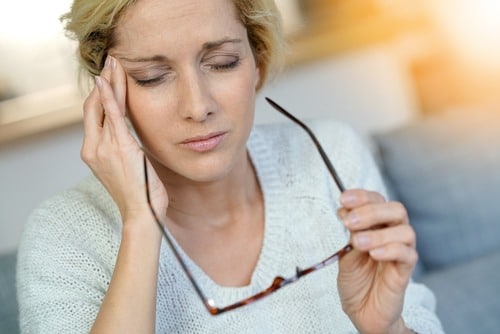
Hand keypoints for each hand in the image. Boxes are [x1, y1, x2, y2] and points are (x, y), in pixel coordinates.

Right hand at [81, 55, 167, 229]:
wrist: (141, 214)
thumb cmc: (138, 194)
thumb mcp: (127, 168)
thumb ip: (123, 149)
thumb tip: (129, 137)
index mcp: (94, 152)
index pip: (94, 115)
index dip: (100, 94)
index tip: (108, 77)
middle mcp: (93, 147)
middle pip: (94, 106)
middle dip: (103, 82)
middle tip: (111, 62)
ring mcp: (104, 147)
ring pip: (103, 106)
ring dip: (110, 82)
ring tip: (115, 62)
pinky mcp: (119, 147)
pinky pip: (113, 116)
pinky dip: (111, 97)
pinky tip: (109, 80)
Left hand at [337, 189, 416, 333]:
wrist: (362, 311)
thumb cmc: (356, 281)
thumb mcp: (345, 255)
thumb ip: (349, 236)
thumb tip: (346, 212)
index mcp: (377, 225)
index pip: (377, 200)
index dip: (362, 196)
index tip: (343, 199)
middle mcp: (392, 234)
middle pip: (395, 210)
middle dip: (371, 211)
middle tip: (350, 222)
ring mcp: (401, 251)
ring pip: (405, 231)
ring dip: (379, 233)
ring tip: (358, 242)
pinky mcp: (405, 270)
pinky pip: (407, 254)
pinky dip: (390, 250)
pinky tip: (373, 254)